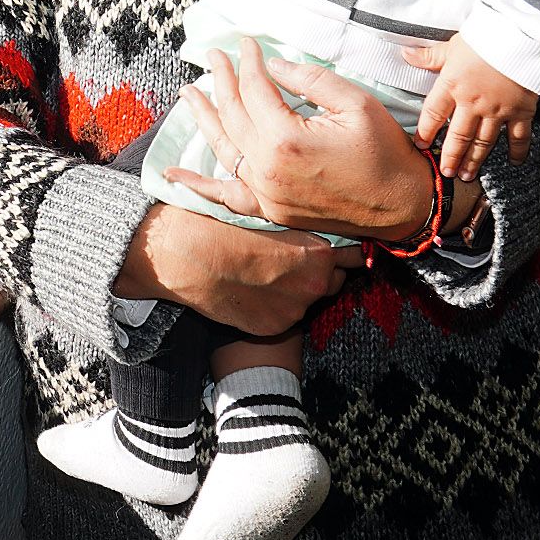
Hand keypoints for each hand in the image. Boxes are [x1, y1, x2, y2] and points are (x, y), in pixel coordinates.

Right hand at [113, 203, 361, 334]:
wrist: (183, 255)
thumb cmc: (220, 222)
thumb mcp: (266, 211)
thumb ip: (300, 223)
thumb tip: (318, 221)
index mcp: (318, 251)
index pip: (356, 252)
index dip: (344, 245)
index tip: (333, 241)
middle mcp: (314, 284)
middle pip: (337, 278)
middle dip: (322, 268)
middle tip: (293, 256)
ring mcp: (295, 310)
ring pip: (310, 299)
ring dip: (298, 287)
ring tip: (265, 271)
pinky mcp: (275, 327)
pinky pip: (286, 315)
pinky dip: (275, 304)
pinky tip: (252, 288)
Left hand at [169, 41, 438, 241]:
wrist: (403, 204)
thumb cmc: (385, 150)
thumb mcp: (355, 103)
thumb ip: (309, 80)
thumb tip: (271, 65)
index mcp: (286, 140)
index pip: (255, 90)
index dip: (250, 62)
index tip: (247, 43)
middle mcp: (267, 169)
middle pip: (234, 115)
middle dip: (222, 80)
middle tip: (215, 55)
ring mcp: (266, 193)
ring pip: (223, 148)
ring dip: (203, 117)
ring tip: (187, 92)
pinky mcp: (270, 209)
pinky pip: (226, 196)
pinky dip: (198, 185)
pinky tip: (172, 175)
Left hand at [406, 38, 537, 178]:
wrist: (521, 36)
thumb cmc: (485, 37)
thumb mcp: (453, 45)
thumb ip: (430, 56)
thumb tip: (406, 56)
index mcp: (452, 85)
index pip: (433, 114)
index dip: (425, 132)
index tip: (421, 146)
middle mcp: (472, 103)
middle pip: (458, 136)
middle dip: (451, 157)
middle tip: (446, 173)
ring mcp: (497, 110)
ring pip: (483, 141)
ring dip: (475, 160)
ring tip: (467, 176)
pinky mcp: (521, 110)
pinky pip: (519, 136)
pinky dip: (517, 151)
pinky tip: (514, 163)